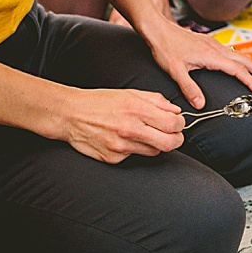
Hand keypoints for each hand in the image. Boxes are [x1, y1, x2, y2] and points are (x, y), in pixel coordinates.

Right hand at [60, 86, 183, 163]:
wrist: (71, 115)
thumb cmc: (100, 102)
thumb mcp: (130, 93)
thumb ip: (156, 101)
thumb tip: (175, 111)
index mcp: (137, 110)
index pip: (173, 124)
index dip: (180, 124)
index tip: (178, 123)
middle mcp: (130, 129)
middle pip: (169, 144)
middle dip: (177, 139)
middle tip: (174, 135)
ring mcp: (121, 147)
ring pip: (154, 152)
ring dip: (157, 145)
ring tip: (148, 134)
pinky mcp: (113, 159)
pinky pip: (134, 156)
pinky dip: (136, 149)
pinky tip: (126, 139)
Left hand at [138, 14, 251, 109]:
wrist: (157, 29)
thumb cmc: (165, 48)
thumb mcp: (175, 71)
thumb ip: (189, 88)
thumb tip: (201, 105)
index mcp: (211, 56)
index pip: (238, 70)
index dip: (251, 82)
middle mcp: (216, 48)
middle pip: (244, 60)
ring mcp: (213, 44)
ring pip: (238, 55)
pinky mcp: (208, 42)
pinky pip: (230, 52)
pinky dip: (241, 59)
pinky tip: (238, 64)